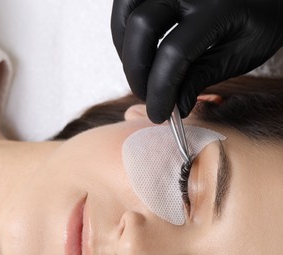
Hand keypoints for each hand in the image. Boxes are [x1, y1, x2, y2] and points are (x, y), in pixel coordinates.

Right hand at [111, 0, 282, 122]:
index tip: (158, 113)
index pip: (174, 53)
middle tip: (145, 94)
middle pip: (141, 26)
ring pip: (127, 9)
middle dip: (135, 69)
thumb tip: (173, 106)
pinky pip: (128, 1)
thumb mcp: (240, 54)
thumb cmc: (261, 21)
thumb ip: (203, 76)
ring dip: (123, 45)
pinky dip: (123, 24)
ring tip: (138, 70)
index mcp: (219, 6)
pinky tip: (136, 46)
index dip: (159, 90)